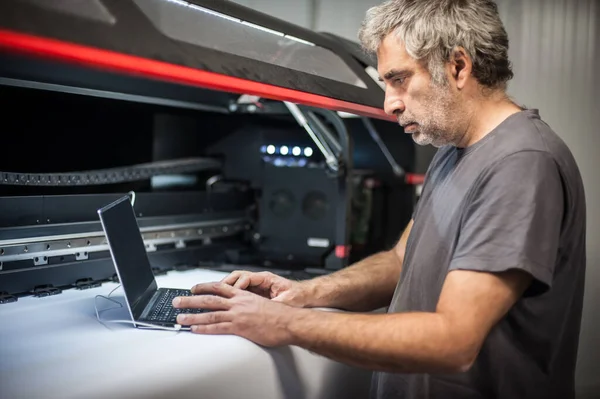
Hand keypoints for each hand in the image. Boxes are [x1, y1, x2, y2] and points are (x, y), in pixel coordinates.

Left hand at [173, 282, 297, 346]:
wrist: (289, 321)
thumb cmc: (280, 314)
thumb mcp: (262, 303)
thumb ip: (249, 304)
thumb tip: (244, 308)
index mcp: (243, 294)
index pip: (219, 288)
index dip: (204, 287)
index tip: (193, 288)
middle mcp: (238, 302)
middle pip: (209, 299)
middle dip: (191, 300)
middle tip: (177, 301)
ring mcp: (238, 315)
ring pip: (210, 313)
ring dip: (192, 315)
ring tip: (180, 318)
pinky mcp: (239, 327)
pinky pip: (218, 327)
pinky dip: (204, 327)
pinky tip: (195, 329)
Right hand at [220, 270, 309, 306]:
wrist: (304, 295)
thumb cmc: (297, 296)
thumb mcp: (286, 301)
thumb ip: (275, 304)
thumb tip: (267, 310)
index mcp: (266, 279)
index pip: (246, 278)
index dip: (237, 286)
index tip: (232, 295)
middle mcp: (259, 279)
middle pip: (236, 277)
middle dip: (224, 284)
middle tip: (214, 293)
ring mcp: (256, 284)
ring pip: (235, 282)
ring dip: (224, 288)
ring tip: (213, 296)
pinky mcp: (255, 291)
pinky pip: (239, 290)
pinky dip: (230, 294)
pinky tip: (222, 301)